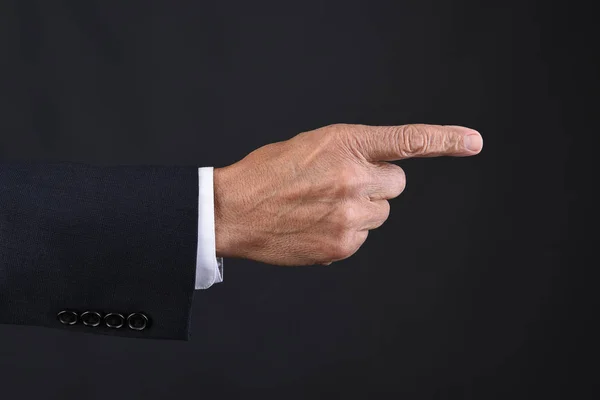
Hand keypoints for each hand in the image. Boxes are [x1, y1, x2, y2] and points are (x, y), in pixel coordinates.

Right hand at [213, 123, 482, 265]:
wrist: (234, 210)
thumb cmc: (268, 173)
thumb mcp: (312, 146)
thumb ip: (351, 154)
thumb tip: (379, 177)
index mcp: (347, 144)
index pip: (407, 140)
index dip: (445, 140)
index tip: (474, 143)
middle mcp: (355, 177)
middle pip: (396, 185)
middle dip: (376, 185)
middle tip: (341, 186)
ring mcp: (351, 214)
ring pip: (380, 213)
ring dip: (360, 210)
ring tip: (321, 207)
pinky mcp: (344, 245)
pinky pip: (362, 237)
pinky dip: (346, 233)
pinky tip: (315, 226)